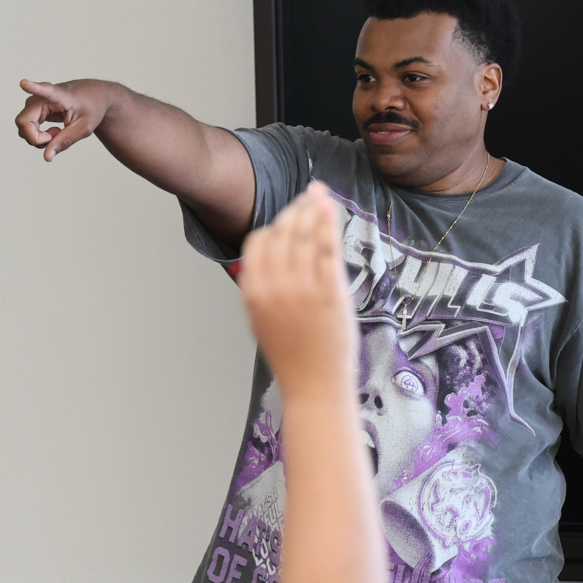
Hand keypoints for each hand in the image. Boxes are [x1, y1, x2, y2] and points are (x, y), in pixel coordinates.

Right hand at [15, 78, 110, 160]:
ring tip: (58, 132)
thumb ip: (65, 141)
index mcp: (58, 95)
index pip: (44, 90)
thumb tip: (47, 157)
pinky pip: (27, 129)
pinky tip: (54, 132)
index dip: (33, 87)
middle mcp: (40, 97)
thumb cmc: (90, 107)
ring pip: (24, 128)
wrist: (92, 97)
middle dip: (36, 139)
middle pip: (24, 123)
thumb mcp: (84, 127)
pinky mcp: (32, 110)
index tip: (24, 83)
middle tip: (56, 137)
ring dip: (39, 138)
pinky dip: (39, 136)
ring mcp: (33, 104)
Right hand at [238, 184, 355, 397]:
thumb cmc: (292, 355)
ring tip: (320, 196)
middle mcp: (275, 286)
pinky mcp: (330, 292)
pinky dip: (328, 223)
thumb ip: (263, 286)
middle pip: (284, 233)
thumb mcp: (262, 319)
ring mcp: (303, 288)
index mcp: (253, 292)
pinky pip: (327, 247)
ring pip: (306, 235)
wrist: (314, 386)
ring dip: (313, 210)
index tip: (289, 218)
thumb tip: (269, 253)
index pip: (259, 242)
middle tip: (309, 198)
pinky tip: (330, 208)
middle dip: (297, 210)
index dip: (275, 226)